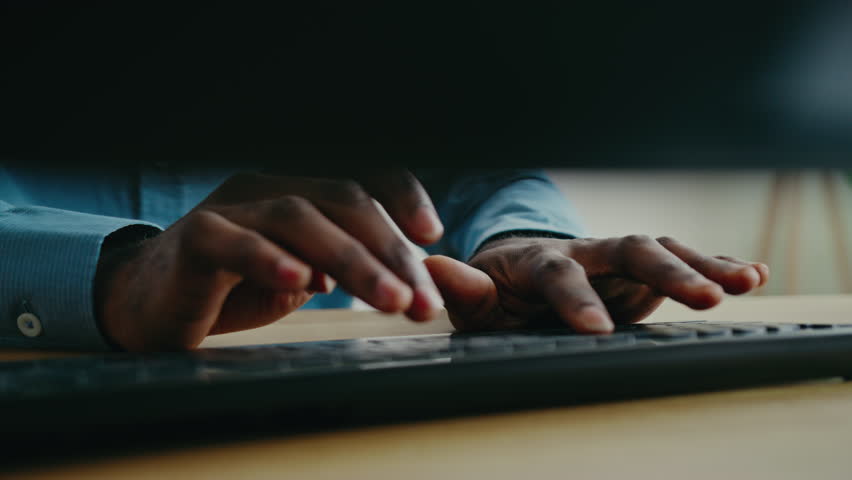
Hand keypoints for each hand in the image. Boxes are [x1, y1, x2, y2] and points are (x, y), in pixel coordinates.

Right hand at [96, 170, 444, 350]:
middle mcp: (266, 189)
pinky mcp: (194, 239)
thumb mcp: (297, 277)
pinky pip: (234, 242)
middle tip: (421, 301)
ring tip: (389, 300)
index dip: (400, 199)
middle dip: (390, 253)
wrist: (149, 305)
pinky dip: (270, 260)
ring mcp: (229, 208)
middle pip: (342, 203)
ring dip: (352, 261)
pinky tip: (303, 283)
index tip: (432, 235)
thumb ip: (338, 267)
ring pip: (299, 218)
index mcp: (296, 193)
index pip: (358, 182)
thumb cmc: (228, 290)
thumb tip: (398, 276)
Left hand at [424, 235, 768, 332]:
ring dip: (703, 264)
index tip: (598, 331)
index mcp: (538, 259)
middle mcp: (584, 251)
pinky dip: (714, 264)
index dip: (579, 299)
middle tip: (705, 297)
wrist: (519, 275)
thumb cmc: (497, 293)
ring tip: (743, 282)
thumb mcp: (475, 299)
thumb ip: (462, 288)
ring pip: (662, 249)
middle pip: (629, 248)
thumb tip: (431, 268)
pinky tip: (751, 275)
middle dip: (667, 272)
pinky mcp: (638, 271)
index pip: (561, 273)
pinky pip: (678, 259)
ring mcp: (615, 258)